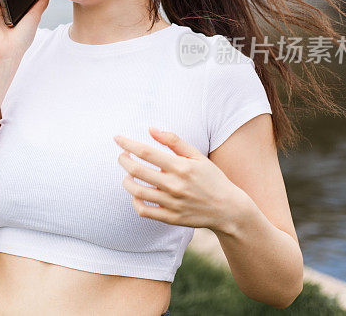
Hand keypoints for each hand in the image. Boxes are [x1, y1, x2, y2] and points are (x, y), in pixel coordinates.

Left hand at [114, 127, 245, 232]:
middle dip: (123, 160)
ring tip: (129, 174)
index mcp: (181, 166)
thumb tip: (150, 129)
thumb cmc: (211, 178)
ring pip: (136, 191)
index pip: (146, 152)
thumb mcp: (197, 156)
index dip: (128, 144)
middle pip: (136, 170)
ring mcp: (172, 203)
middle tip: (122, 156)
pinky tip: (137, 193)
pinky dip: (135, 201)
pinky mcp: (170, 217)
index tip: (117, 138)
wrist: (228, 209)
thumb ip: (173, 141)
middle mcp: (174, 185)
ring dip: (126, 180)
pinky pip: (143, 210)